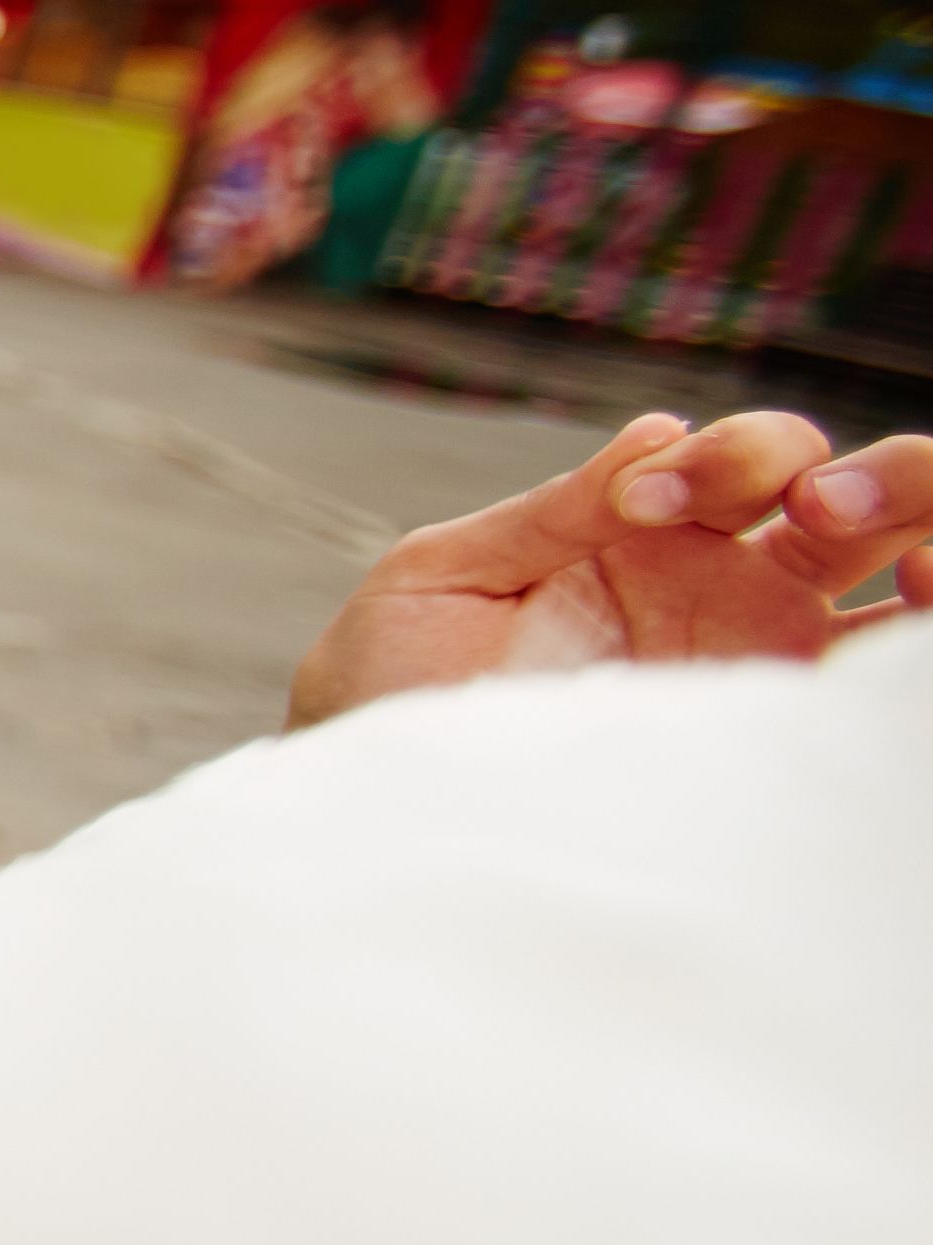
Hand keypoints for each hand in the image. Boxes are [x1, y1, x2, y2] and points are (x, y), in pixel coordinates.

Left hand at [290, 410, 930, 727]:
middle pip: (869, 503)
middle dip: (876, 475)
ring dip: (920, 537)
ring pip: (907, 577)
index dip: (732, 456)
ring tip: (895, 555)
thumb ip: (548, 510)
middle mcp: (738, 596)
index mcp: (660, 538)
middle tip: (808, 504)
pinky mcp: (781, 750)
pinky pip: (881, 694)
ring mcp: (769, 669)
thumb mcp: (443, 577)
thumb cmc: (388, 688)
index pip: (763, 459)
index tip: (640, 503)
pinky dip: (912, 646)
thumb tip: (658, 431)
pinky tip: (907, 631)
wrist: (367, 812)